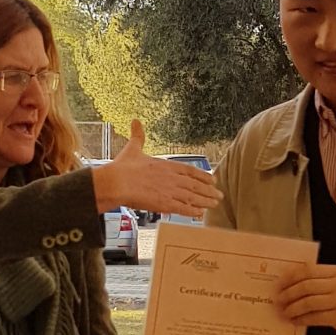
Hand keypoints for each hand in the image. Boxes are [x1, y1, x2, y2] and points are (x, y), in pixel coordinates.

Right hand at [91, 122, 220, 219]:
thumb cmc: (123, 167)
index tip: (212, 179)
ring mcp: (170, 191)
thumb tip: (135, 121)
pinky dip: (192, 211)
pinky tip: (200, 213)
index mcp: (167, 165)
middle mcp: (172, 178)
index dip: (203, 175)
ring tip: (214, 204)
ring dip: (205, 201)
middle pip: (195, 185)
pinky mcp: (164, 204)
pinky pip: (183, 208)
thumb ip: (138, 136)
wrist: (117, 182)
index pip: (190, 170)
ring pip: (192, 197)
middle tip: (218, 195)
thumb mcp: (133, 148)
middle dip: (208, 190)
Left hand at [275, 263, 335, 334]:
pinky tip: (295, 321)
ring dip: (292, 308)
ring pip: (308, 302)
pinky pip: (314, 317)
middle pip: (306, 285)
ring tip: (284, 312)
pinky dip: (301, 319)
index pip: (308, 270)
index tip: (279, 284)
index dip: (290, 277)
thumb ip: (321, 280)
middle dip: (288, 294)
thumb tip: (291, 282)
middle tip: (278, 300)